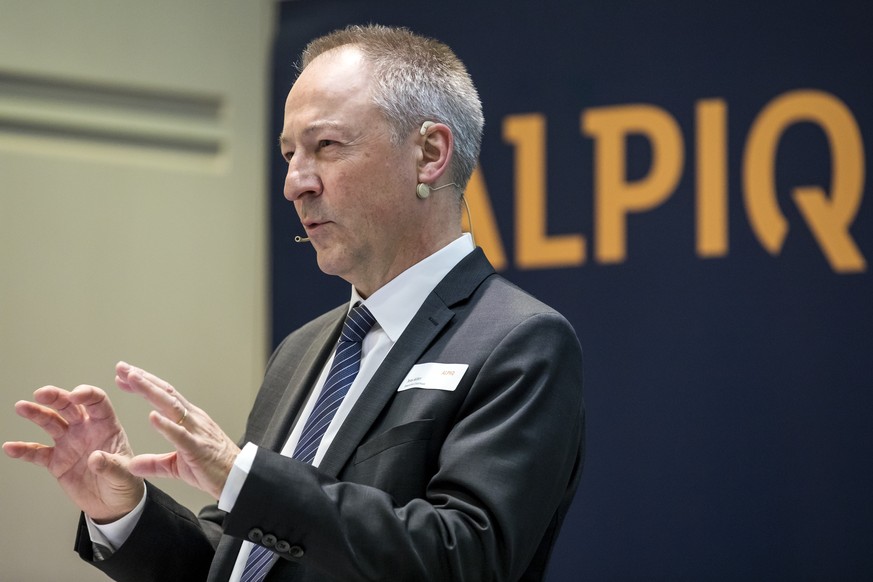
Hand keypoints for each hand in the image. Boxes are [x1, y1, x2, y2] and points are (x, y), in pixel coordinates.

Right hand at [3, 385, 144, 522]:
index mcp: (107, 426)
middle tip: (41, 393)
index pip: (97, 402)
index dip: (87, 395)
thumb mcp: (124, 475)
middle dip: (56, 397)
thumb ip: (111, 465)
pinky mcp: (56, 461)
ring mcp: (69, 443)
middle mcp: (86, 430)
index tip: (75, 395)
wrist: (113, 504)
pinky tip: (11, 447)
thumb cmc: (125, 482)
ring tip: (22, 407)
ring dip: (36, 414)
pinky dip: (24, 450)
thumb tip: (95, 458)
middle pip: (70, 406)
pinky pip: (37, 453)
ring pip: (51, 423)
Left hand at [115, 362, 240, 498]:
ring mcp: (196, 431)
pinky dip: (166, 425)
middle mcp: (193, 418)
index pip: (165, 396)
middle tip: (122, 367)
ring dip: (150, 391)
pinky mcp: (198, 448)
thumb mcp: (177, 466)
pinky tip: (152, 416)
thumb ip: (155, 463)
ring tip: (133, 379)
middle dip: (143, 379)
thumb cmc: (212, 468)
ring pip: (171, 406)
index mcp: (189, 419)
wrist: (240, 477)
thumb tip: (132, 464)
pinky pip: (180, 435)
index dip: (145, 384)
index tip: (124, 376)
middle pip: (165, 393)